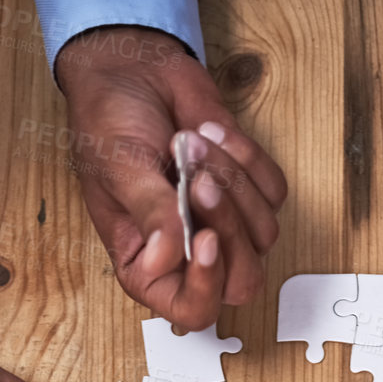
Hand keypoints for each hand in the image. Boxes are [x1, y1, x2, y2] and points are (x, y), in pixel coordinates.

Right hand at [55, 28, 285, 326]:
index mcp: (148, 269)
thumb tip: (166, 260)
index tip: (205, 238)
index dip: (207, 285)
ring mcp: (224, 225)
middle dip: (229, 228)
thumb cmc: (109, 125)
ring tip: (189, 139)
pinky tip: (208, 129)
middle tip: (198, 178)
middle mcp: (189, 257)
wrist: (129, 71)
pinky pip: (273, 191)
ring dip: (232, 180)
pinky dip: (246, 156)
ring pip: (263, 234)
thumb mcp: (119, 169)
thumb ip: (149, 214)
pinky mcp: (247, 190)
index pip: (193, 310)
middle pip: (242, 281)